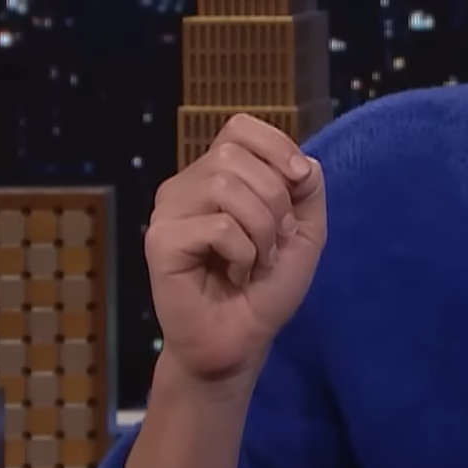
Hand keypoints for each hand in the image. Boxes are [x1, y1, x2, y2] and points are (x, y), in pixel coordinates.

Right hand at [145, 113, 327, 384]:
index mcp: (217, 175)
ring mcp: (168, 212)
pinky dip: (242, 252)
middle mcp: (187, 186)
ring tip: (256, 261)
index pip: (240, 127)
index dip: (276, 146)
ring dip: (260, 229)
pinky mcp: (159, 241)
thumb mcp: (304, 230)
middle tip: (275, 241)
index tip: (299, 181)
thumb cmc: (266, 287)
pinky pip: (217, 226)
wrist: (241, 341)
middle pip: (235, 154)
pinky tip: (234, 274)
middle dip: (274, 199)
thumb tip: (301, 162)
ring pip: (225, 187)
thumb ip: (307, 188)